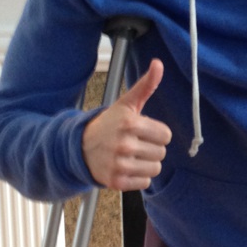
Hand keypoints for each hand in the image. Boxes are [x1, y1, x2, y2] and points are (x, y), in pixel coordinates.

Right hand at [81, 60, 171, 189]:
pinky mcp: (117, 181)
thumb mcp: (126, 104)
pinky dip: (138, 177)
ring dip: (146, 164)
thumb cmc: (109, 125)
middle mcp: (125, 144)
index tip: (142, 131)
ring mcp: (119, 164)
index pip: (166, 135)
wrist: (81, 147)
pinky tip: (126, 167)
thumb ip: (145, 85)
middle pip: (161, 153)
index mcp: (130, 123)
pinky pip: (145, 182)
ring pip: (155, 169)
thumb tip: (158, 64)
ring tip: (131, 156)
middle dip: (151, 148)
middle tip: (134, 144)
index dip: (156, 133)